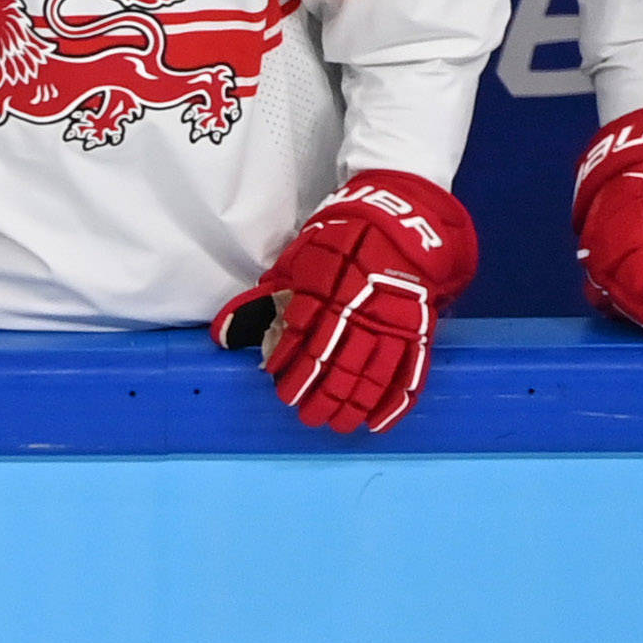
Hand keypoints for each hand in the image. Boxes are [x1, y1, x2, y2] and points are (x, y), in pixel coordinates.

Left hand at [216, 170, 474, 432]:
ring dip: (353, 404)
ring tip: (336, 424)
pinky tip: (377, 423)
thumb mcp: (296, 263)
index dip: (291, 368)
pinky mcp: (419, 328)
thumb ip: (262, 301)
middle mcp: (360, 309)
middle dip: (321, 396)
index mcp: (325, 291)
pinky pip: (410, 371)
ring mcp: (393, 320)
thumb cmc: (340, 242)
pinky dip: (394, 402)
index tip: (280, 386)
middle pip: (338, 364)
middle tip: (307, 416)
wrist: (401, 217)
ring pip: (372, 374)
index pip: (303, 339)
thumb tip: (223, 336)